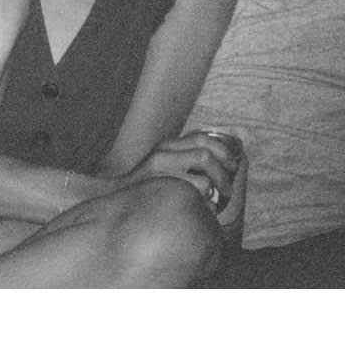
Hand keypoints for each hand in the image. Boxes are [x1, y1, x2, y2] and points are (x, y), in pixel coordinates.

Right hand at [120, 129, 240, 209]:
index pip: (201, 137)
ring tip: (218, 198)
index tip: (233, 164)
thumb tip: (214, 167)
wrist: (111, 195)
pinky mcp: (161, 185)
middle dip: (224, 169)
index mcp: (167, 145)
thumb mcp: (161, 166)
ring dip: (216, 185)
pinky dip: (206, 201)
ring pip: (203, 174)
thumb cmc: (143, 186)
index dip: (223, 149)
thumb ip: (182, 161)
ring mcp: (162, 169)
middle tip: (229, 186)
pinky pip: (195, 191)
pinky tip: (205, 208)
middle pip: (206, 153)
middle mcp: (164, 152)